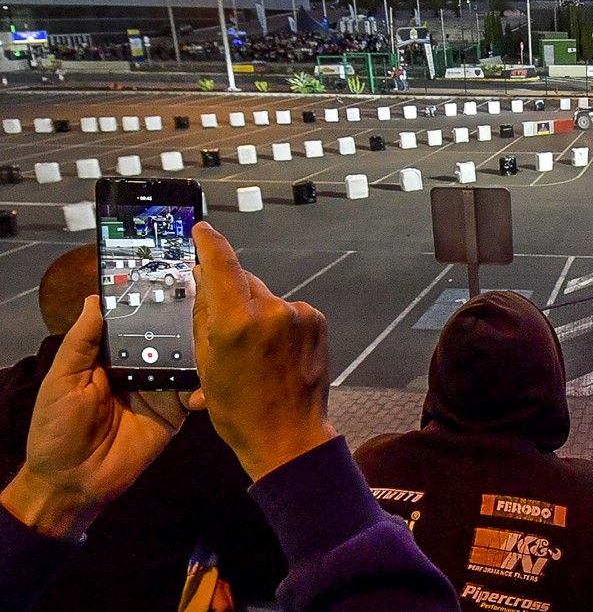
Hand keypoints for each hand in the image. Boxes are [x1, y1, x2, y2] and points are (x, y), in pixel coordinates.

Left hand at [0, 298, 186, 539]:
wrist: (72, 482)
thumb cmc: (57, 428)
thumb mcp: (62, 380)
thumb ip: (81, 341)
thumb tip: (95, 299)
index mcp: (110, 355)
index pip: (134, 322)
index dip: (149, 302)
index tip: (171, 276)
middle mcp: (139, 366)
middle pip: (167, 337)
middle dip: (184, 321)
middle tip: (207, 303)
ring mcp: (159, 388)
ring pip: (186, 360)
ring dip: (200, 350)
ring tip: (215, 337)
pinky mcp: (175, 412)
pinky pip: (194, 392)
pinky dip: (204, 386)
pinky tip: (206, 381)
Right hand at [188, 222, 334, 480]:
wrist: (289, 436)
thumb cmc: (240, 410)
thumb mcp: (206, 365)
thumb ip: (204, 317)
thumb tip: (205, 282)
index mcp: (236, 323)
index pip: (221, 265)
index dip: (209, 243)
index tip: (201, 230)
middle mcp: (271, 311)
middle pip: (243, 282)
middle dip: (230, 294)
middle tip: (222, 323)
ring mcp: (298, 315)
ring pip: (265, 297)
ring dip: (255, 311)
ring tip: (253, 349)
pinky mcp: (317, 320)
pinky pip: (287, 310)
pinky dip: (277, 322)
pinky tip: (275, 351)